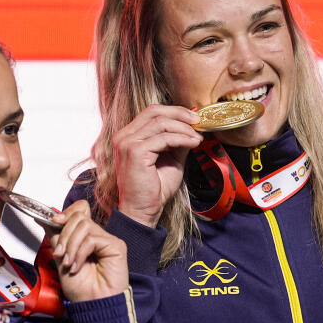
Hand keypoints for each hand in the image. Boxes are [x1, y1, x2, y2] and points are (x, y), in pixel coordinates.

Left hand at [51, 200, 128, 301]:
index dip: (65, 214)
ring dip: (71, 245)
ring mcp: (107, 240)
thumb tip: (45, 219)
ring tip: (68, 262)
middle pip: (79, 217)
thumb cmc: (81, 288)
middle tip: (59, 253)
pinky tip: (78, 266)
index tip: (53, 221)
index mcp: (86, 237)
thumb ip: (57, 237)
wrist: (92, 304)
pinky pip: (92, 239)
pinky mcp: (116, 245)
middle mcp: (98, 236)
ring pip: (84, 225)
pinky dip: (80, 253)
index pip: (78, 211)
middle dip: (64, 234)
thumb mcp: (61, 258)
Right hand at [113, 104, 201, 226]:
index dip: (174, 111)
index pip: (151, 113)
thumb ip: (177, 142)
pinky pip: (164, 138)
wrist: (143, 211)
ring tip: (197, 137)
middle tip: (198, 121)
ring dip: (183, 128)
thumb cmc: (154, 189)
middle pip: (154, 111)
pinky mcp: (135, 152)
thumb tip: (193, 128)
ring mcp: (127, 143)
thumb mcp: (170, 160)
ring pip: (161, 123)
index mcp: (128, 136)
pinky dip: (182, 139)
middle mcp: (123, 136)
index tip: (193, 118)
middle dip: (180, 113)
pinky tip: (193, 143)